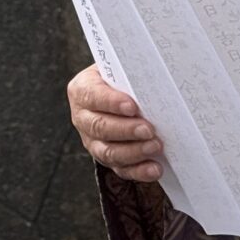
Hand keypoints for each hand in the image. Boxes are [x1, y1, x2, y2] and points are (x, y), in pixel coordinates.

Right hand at [68, 64, 163, 181]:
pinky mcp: (107, 157)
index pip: (93, 96)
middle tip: (149, 130)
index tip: (132, 106)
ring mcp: (92, 140)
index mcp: (82, 90)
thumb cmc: (123, 76)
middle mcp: (83, 117)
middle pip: (100, 127)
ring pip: (108, 152)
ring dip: (133, 151)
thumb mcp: (122, 68)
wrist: (120, 91)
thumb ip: (132, 72)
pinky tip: (154, 168)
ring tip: (155, 147)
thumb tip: (157, 76)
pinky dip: (138, 171)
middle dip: (126, 130)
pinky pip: (120, 168)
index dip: (111, 102)